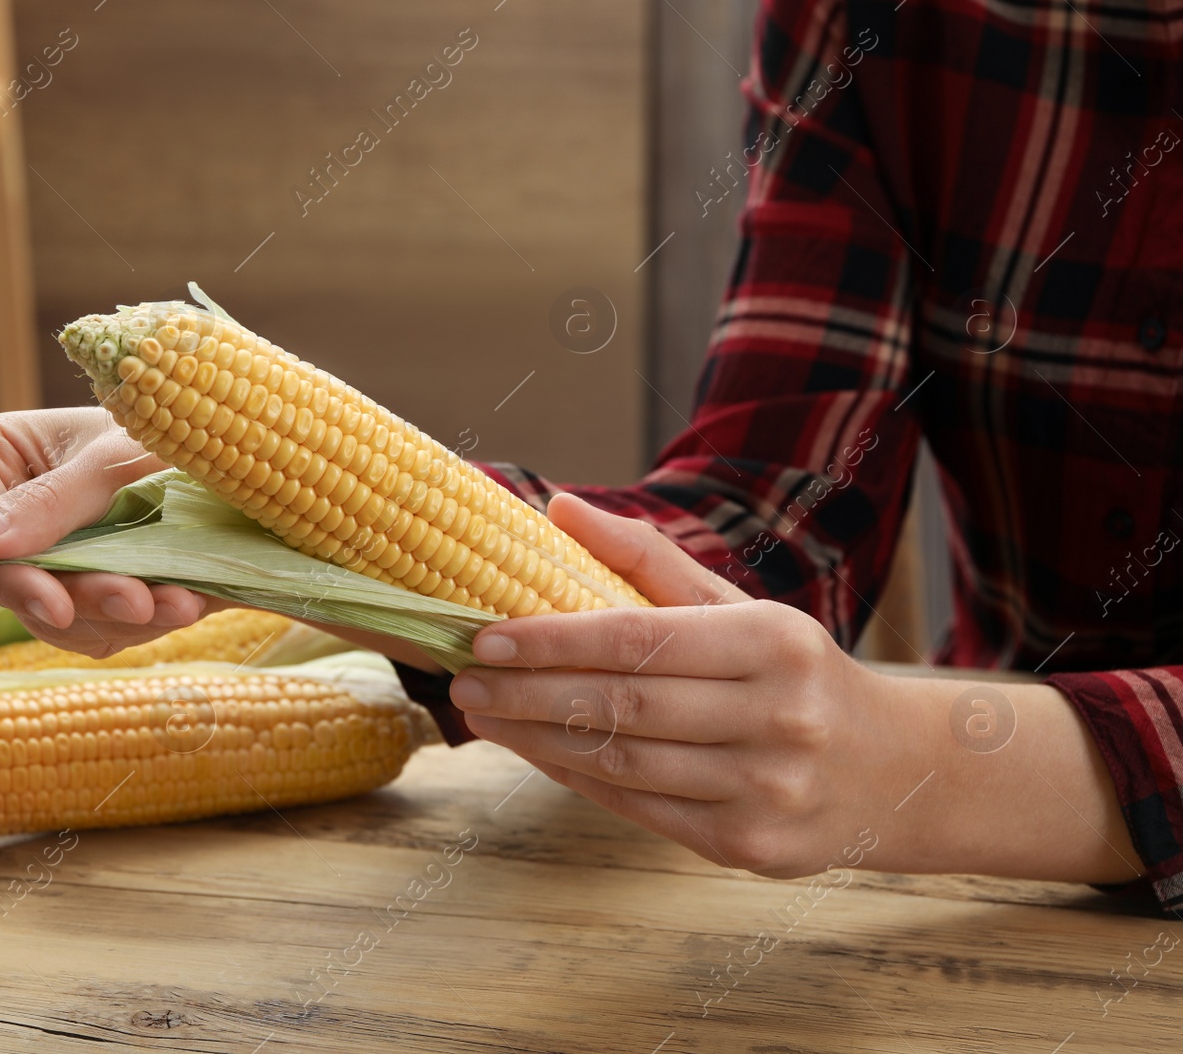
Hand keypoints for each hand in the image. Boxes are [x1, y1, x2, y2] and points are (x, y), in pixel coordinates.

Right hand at [0, 407, 209, 656]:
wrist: (223, 438)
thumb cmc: (165, 419)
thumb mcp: (111, 458)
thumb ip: (48, 501)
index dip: (8, 577)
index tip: (55, 605)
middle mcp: (5, 515)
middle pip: (18, 584)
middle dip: (86, 599)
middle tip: (140, 603)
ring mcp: (45, 556)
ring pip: (59, 617)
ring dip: (120, 618)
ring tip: (181, 604)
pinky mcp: (85, 586)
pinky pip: (97, 627)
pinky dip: (140, 623)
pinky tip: (184, 603)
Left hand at [449, 495, 1141, 883]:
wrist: (892, 772)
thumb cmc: (792, 673)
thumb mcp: (737, 606)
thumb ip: (645, 557)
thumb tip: (558, 507)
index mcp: (773, 643)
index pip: (638, 639)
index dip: (552, 640)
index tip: (484, 634)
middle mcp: (777, 719)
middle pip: (621, 706)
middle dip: (528, 692)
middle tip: (464, 677)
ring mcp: (766, 792)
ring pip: (622, 763)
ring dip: (537, 739)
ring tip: (484, 713)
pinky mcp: (750, 849)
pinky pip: (638, 809)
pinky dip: (576, 778)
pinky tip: (534, 751)